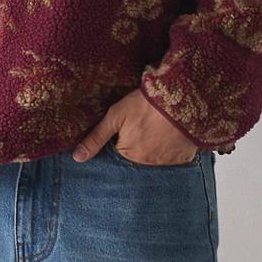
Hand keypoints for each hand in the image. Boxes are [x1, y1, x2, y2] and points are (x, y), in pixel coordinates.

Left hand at [72, 88, 198, 165]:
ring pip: (155, 159)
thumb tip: (77, 159)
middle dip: (138, 146)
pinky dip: (172, 150)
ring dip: (155, 149)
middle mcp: (147, 165)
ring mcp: (167, 163)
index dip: (121, 141)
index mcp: (128, 156)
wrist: (181, 96)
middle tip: (144, 126)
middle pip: (137, 159)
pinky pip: (174, 159)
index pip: (118, 155)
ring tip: (158, 129)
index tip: (128, 129)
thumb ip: (96, 138)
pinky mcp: (184, 158)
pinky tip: (172, 135)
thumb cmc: (145, 104)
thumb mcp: (116, 116)